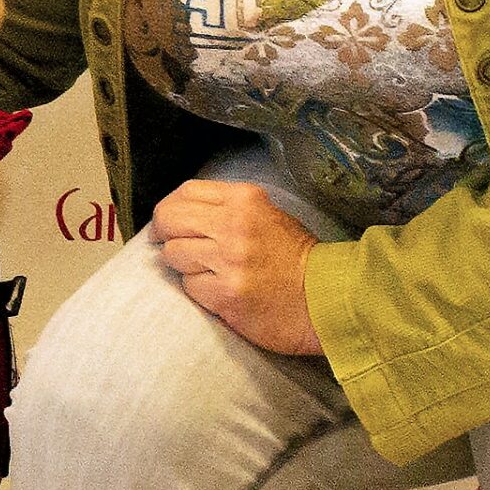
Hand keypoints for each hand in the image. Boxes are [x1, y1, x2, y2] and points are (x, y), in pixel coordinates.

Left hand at [151, 180, 324, 354]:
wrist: (326, 298)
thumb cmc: (296, 259)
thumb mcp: (267, 215)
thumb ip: (227, 209)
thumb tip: (181, 214)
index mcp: (245, 200)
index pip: (186, 192)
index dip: (170, 208)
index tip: (168, 222)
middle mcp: (234, 225)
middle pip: (169, 219)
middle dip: (163, 233)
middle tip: (169, 244)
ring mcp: (229, 260)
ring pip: (174, 254)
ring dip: (184, 265)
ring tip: (209, 271)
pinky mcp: (225, 293)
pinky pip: (189, 286)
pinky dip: (199, 289)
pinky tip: (220, 290)